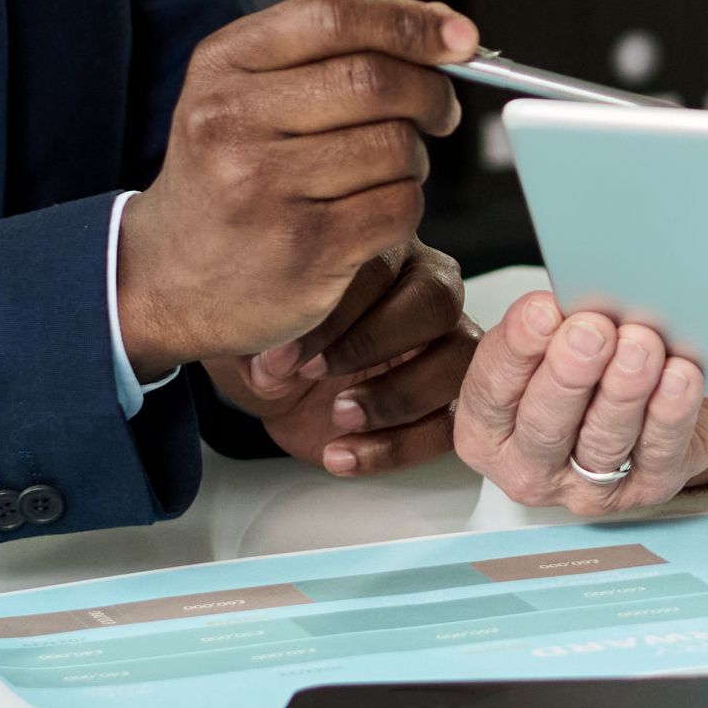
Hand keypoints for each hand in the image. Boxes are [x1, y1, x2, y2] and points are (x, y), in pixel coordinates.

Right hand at [116, 0, 469, 378]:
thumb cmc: (225, 173)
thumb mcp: (247, 92)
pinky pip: (400, 205)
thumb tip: (446, 29)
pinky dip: (407, 203)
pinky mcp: (304, 248)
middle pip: (375, 81)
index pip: (333, 17)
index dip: (410, 22)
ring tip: (389, 167)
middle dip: (430, 92)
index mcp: (222, 65)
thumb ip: (334, 51)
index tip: (460, 38)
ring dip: (415, 155)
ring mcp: (264, 187)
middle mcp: (232, 121)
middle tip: (441, 110)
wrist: (165, 277)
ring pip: (397, 145)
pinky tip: (373, 209)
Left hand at [207, 241, 476, 476]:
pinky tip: (345, 455)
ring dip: (397, 397)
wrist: (276, 385)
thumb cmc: (272, 339)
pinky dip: (400, 447)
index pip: (379, 268)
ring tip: (338, 419)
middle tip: (314, 376)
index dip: (335, 315)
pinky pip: (451, 423)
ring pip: (458, 362)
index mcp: (381, 251)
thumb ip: (257, 328)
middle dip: (371, 345)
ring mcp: (445, 342)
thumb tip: (263, 356)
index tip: (284, 355)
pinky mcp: (446, 398)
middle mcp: (425, 287)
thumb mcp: (249, 327)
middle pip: (437, 303)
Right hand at [454, 291, 707, 514]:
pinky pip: (659, 452)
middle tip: (592, 330)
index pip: (491, 390)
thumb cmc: (588, 369)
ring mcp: (588, 488)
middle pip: (544, 424)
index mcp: (488, 428)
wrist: (651, 408)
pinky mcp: (647, 489)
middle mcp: (530, 466)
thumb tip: (572, 294)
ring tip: (640, 346)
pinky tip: (679, 377)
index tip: (542, 310)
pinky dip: (670, 412)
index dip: (517, 349)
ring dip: (623, 390)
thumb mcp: (550, 344)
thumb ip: (550, 326)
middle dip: (569, 373)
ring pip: (603, 440)